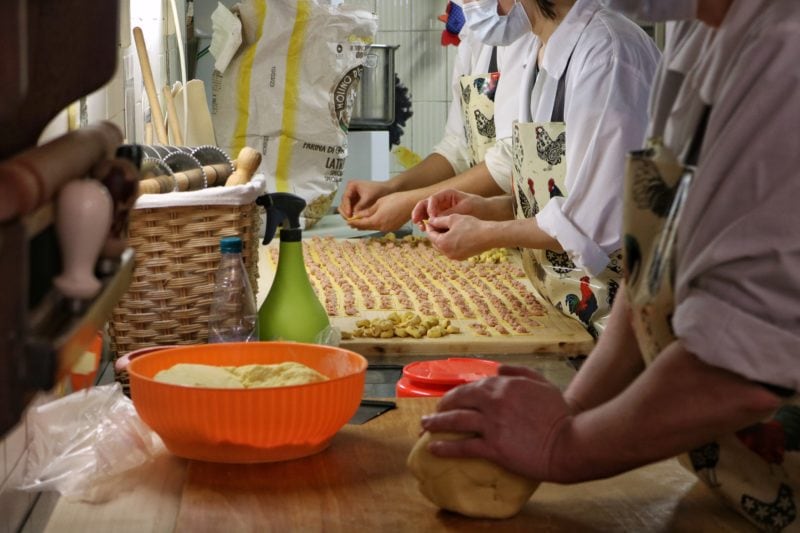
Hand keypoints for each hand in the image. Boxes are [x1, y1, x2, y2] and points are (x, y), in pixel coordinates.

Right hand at [338, 180, 393, 218]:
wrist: (387, 190)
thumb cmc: (378, 190)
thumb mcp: (368, 198)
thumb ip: (360, 206)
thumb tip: (353, 215)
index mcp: (351, 185)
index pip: (345, 197)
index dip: (346, 207)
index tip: (349, 214)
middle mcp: (350, 191)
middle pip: (343, 202)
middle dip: (345, 211)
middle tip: (349, 219)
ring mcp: (352, 197)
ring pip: (346, 207)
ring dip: (347, 214)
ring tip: (351, 221)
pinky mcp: (355, 202)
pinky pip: (351, 209)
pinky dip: (352, 214)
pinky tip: (354, 220)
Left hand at [345, 190, 416, 232]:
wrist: (412, 203)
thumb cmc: (396, 199)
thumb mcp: (379, 203)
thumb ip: (368, 211)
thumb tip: (359, 215)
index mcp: (377, 220)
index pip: (361, 224)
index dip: (354, 223)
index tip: (347, 221)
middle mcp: (382, 227)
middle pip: (367, 227)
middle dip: (359, 225)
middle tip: (351, 222)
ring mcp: (388, 229)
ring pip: (374, 228)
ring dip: (367, 225)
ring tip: (360, 222)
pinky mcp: (393, 228)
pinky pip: (381, 227)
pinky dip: (375, 224)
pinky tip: (373, 220)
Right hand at [411, 189, 483, 228]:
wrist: (488, 212)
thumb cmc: (478, 207)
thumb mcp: (464, 208)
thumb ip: (449, 212)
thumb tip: (435, 219)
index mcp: (447, 194)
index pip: (432, 199)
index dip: (429, 208)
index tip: (431, 217)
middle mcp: (442, 201)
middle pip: (425, 205)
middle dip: (419, 212)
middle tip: (416, 221)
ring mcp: (442, 209)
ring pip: (426, 213)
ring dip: (421, 219)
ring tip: (420, 227)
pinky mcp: (443, 218)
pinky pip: (432, 220)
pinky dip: (428, 225)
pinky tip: (427, 230)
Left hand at [420, 365, 572, 480]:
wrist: (570, 442)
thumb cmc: (560, 414)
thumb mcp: (542, 383)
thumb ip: (519, 372)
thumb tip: (498, 368)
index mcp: (505, 385)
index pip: (473, 386)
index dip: (458, 393)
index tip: (450, 400)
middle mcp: (494, 401)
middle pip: (459, 400)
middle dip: (442, 406)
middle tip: (432, 413)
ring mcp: (492, 425)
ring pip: (455, 420)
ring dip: (436, 423)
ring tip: (424, 427)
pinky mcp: (493, 448)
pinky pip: (463, 446)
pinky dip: (446, 447)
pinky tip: (433, 448)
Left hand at [423, 213, 498, 259]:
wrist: (488, 236)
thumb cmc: (471, 225)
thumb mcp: (453, 219)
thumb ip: (439, 220)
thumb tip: (430, 220)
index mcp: (442, 243)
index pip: (430, 234)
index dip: (430, 226)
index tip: (430, 220)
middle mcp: (446, 253)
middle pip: (435, 242)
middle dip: (435, 233)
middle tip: (436, 224)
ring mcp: (454, 257)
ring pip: (443, 247)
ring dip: (442, 239)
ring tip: (446, 229)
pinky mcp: (462, 258)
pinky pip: (451, 250)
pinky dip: (450, 244)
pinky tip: (455, 236)